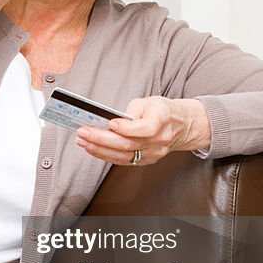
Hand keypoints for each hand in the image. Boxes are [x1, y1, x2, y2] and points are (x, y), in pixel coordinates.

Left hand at [75, 96, 211, 165]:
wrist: (180, 126)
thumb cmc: (162, 111)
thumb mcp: (150, 101)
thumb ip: (133, 110)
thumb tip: (114, 121)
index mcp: (162, 120)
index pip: (145, 128)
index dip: (126, 128)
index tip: (109, 124)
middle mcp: (159, 140)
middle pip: (129, 144)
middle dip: (102, 139)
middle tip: (83, 133)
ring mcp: (153, 153)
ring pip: (124, 156)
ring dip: (100, 149)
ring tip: (82, 141)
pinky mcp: (146, 160)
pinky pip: (124, 161)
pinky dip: (106, 155)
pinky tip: (93, 149)